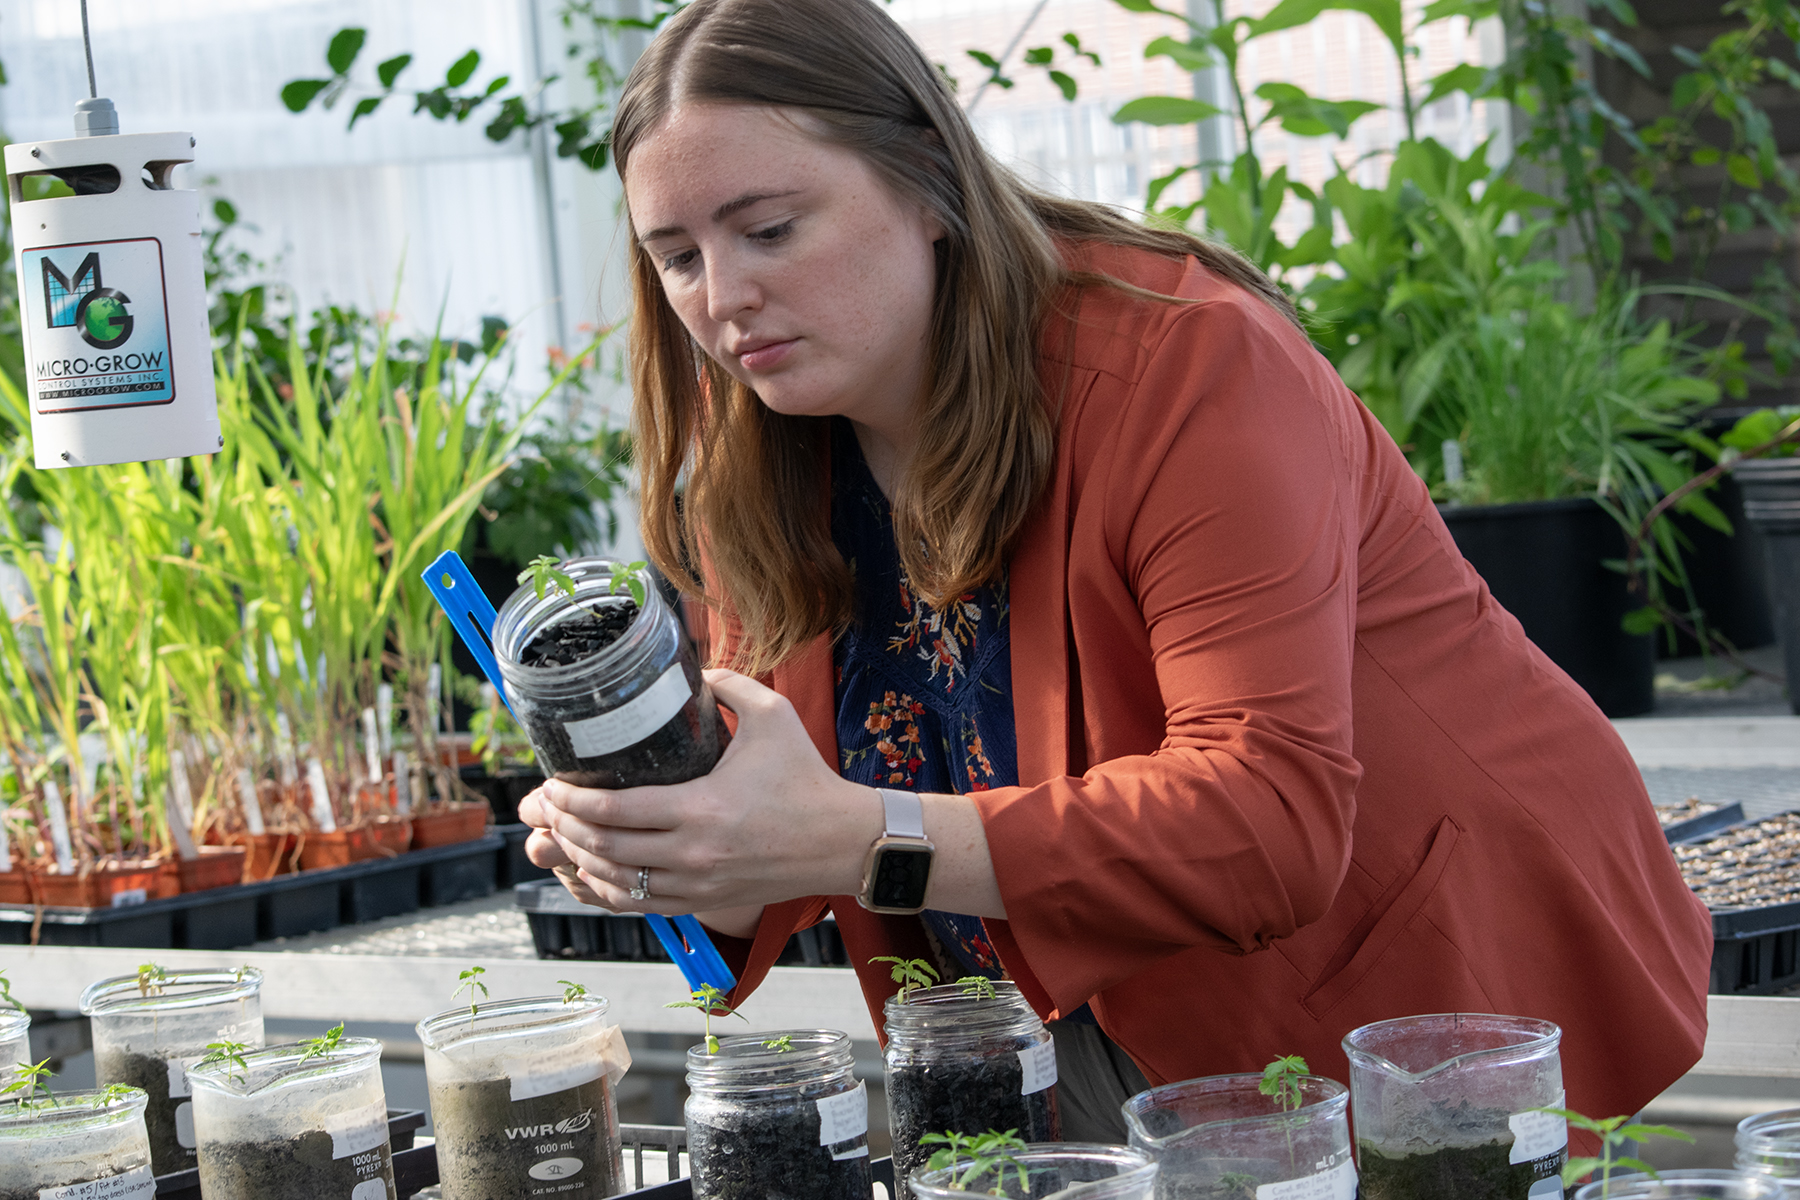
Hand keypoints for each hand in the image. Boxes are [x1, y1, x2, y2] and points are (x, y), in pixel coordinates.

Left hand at [536, 669, 882, 915]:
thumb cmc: (808, 779)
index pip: (615, 810)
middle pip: (604, 847)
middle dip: (564, 826)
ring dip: (579, 858)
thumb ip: (726, 685)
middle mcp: (693, 854)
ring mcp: (697, 885)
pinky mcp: (704, 902)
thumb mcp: (772, 716)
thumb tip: (690, 669)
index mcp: (702, 808)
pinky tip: (592, 869)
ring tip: (562, 834)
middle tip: (545, 806)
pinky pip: (639, 905)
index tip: (552, 783)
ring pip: (615, 881)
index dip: (571, 799)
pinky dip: (606, 889)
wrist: (842, 841)